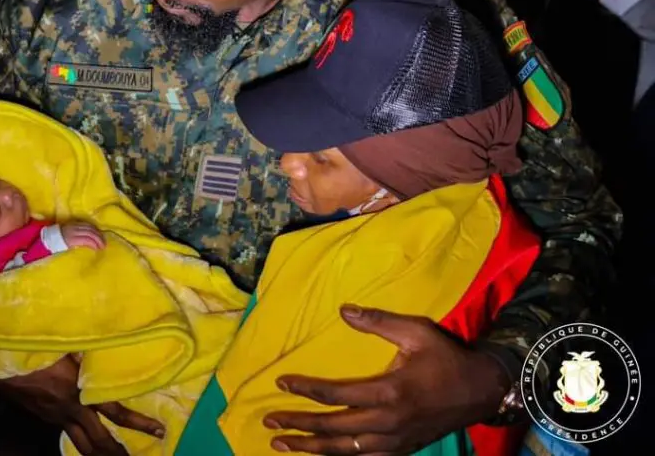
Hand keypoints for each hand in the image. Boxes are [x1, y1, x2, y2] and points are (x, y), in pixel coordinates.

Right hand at [0, 355, 163, 455]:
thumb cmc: (32, 346)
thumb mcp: (65, 344)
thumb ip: (88, 352)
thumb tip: (113, 347)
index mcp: (78, 392)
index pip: (116, 412)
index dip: (140, 424)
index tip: (160, 432)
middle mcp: (69, 411)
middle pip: (99, 442)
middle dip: (118, 454)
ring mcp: (54, 417)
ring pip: (81, 445)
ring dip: (99, 454)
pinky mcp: (43, 417)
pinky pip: (67, 433)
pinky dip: (82, 441)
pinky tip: (87, 439)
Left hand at [61, 223, 105, 249]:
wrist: (49, 236)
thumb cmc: (58, 245)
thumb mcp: (68, 248)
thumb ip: (79, 246)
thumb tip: (92, 247)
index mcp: (71, 238)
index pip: (86, 239)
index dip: (95, 243)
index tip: (99, 248)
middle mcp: (74, 229)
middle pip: (90, 232)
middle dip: (99, 238)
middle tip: (104, 245)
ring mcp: (75, 225)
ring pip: (90, 227)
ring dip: (98, 233)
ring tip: (103, 239)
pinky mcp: (75, 222)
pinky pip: (87, 224)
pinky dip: (94, 228)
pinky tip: (97, 233)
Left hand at [264, 305, 509, 454]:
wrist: (483, 391)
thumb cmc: (446, 357)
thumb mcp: (415, 331)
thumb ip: (378, 322)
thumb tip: (343, 310)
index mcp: (389, 392)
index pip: (336, 395)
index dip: (305, 390)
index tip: (281, 383)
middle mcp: (388, 422)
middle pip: (333, 428)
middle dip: (298, 426)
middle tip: (269, 423)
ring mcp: (395, 441)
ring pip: (345, 451)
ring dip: (311, 449)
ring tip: (282, 445)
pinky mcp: (402, 450)